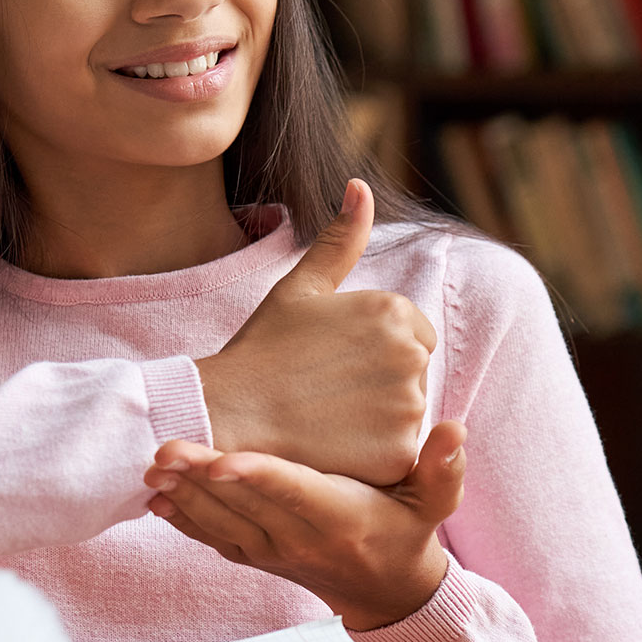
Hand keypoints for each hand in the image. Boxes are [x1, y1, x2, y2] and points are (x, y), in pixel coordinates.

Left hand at [142, 420, 467, 630]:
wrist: (384, 591)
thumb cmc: (409, 531)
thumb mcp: (436, 502)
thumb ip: (442, 467)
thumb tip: (454, 429)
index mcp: (340, 518)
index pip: (294, 493)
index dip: (258, 476)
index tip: (223, 461)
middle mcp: (299, 539)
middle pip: (244, 505)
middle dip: (201, 478)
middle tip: (164, 449)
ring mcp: (273, 552)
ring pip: (220, 523)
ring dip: (184, 496)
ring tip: (152, 466)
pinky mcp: (255, 557)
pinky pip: (214, 539)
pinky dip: (184, 520)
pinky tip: (157, 497)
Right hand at [196, 180, 435, 485]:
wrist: (228, 413)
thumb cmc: (262, 349)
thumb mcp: (301, 287)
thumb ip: (341, 239)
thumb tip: (360, 186)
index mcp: (395, 311)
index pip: (413, 334)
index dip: (372, 350)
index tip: (333, 360)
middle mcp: (411, 355)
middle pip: (413, 374)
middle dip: (379, 383)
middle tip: (326, 389)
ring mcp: (407, 408)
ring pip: (407, 415)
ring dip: (377, 419)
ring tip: (326, 416)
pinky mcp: (396, 455)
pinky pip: (398, 454)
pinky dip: (372, 455)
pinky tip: (333, 446)